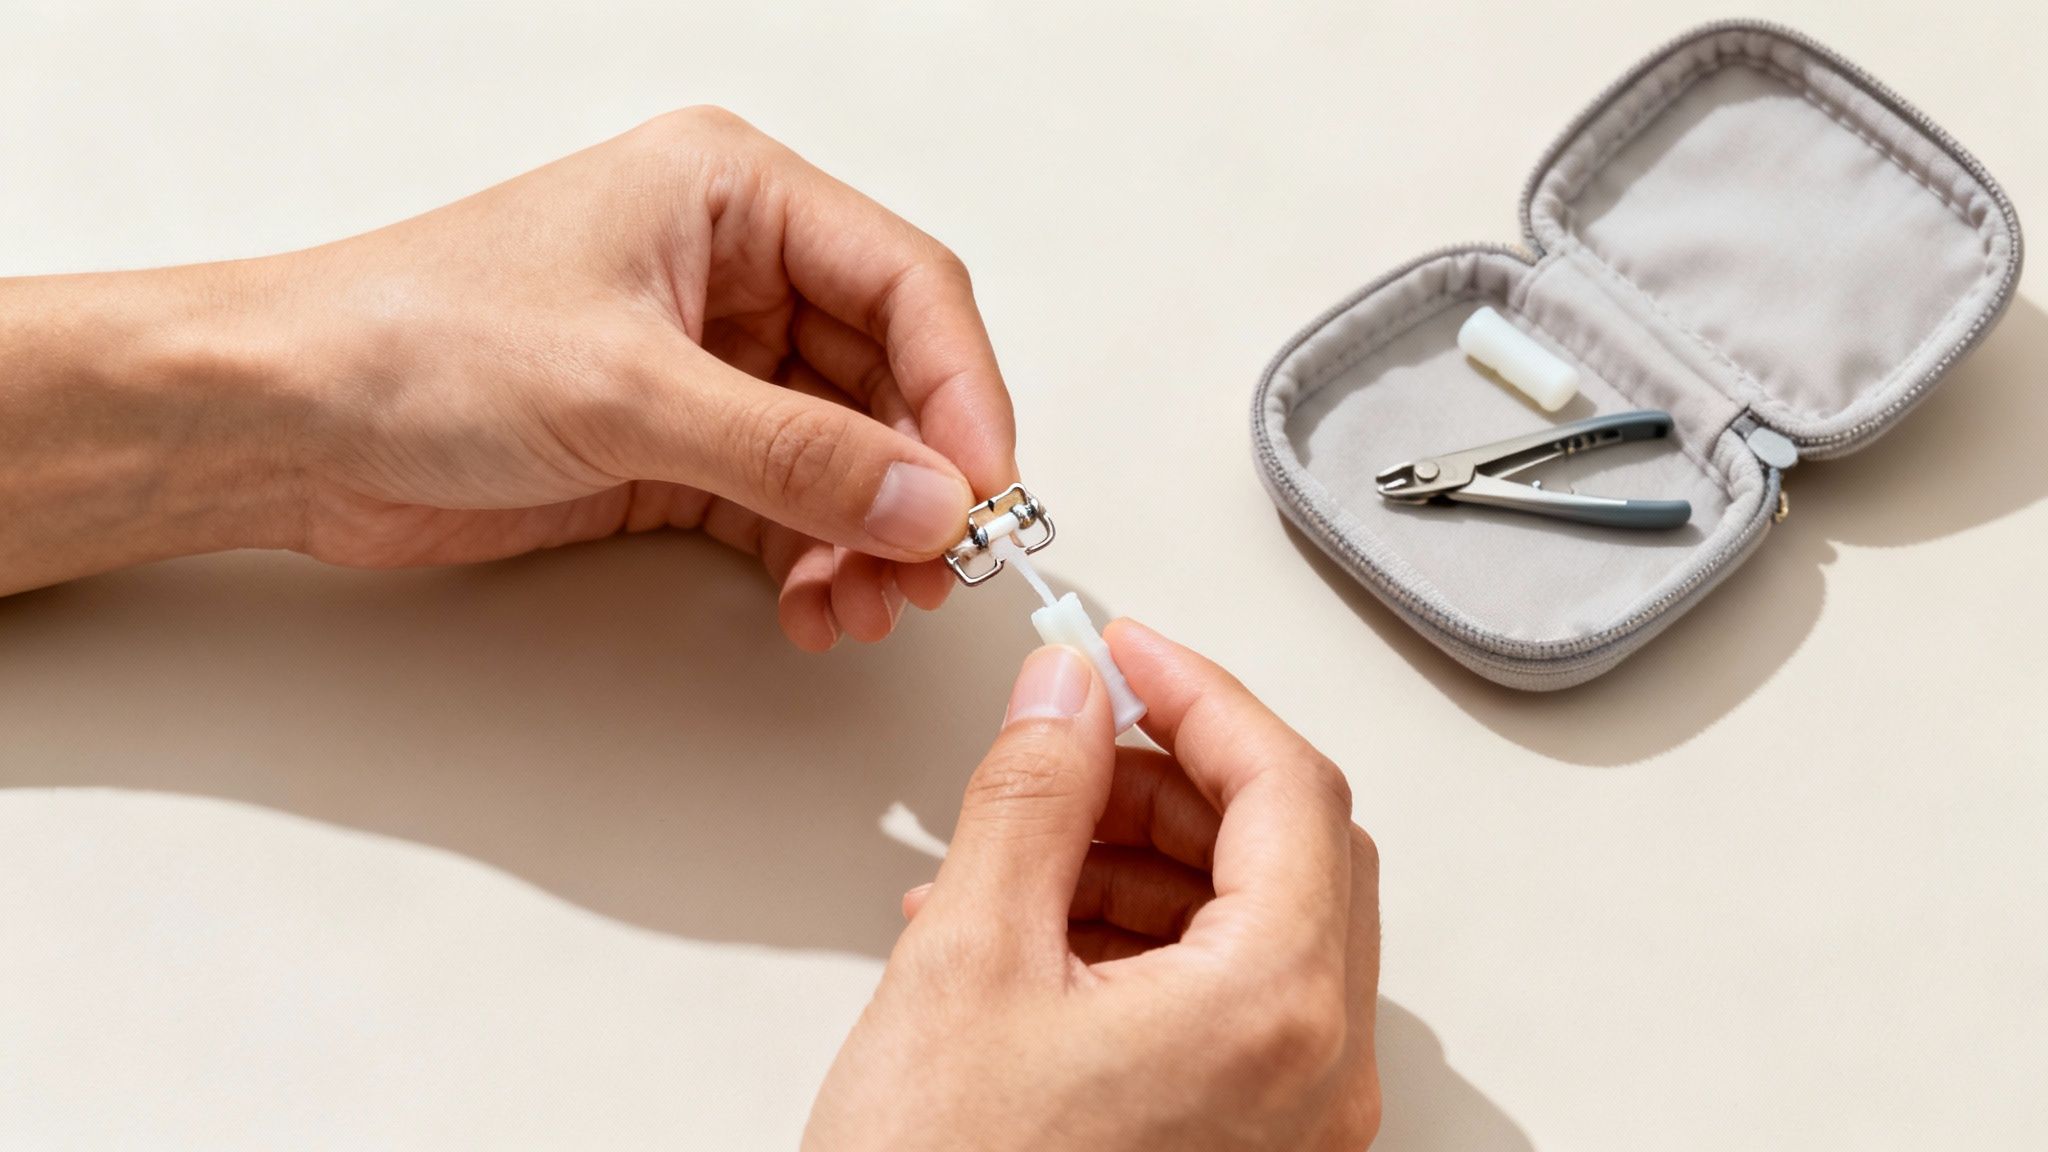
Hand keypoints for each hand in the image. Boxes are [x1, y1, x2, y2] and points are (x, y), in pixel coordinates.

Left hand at [0, 108, 1014, 648]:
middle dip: (918, 483)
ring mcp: (711, 364)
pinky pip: (789, 505)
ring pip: (848, 454)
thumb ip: (796, 453)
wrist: (284, 423)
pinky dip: (812, 559)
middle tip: (934, 567)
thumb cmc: (413, 343)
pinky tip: (814, 605)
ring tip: (865, 603)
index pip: (907, 286)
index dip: (963, 392)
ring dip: (869, 536)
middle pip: (891, 379)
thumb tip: (930, 501)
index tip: (984, 490)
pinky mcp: (680, 446)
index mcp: (734, 196)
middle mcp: (736, 272)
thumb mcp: (627, 392)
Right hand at [805, 621, 1379, 1150]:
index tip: (1126, 650)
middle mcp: (1314, 1075)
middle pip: (1290, 850)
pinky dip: (1145, 939)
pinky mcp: (1245, 1146)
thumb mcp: (969, 962)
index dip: (1201, 693)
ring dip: (1150, 857)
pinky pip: (1227, 999)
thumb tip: (1066, 696)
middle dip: (1174, 776)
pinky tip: (1040, 927)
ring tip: (1030, 844)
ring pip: (1257, 923)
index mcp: (1273, 1014)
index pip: (1289, 787)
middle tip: (1077, 737)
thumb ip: (1032, 798)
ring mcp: (1288, 1122)